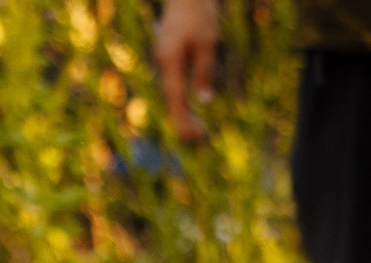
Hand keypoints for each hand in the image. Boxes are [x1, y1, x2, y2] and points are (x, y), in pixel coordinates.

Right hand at [155, 0, 217, 143]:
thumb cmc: (198, 15)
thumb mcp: (207, 43)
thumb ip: (204, 72)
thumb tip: (204, 101)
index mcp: (170, 62)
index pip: (176, 99)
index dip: (184, 121)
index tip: (196, 137)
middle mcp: (163, 64)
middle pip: (171, 101)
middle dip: (184, 123)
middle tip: (201, 140)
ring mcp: (164, 61)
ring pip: (172, 96)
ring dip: (184, 114)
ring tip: (199, 132)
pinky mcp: (169, 58)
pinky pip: (174, 87)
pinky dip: (183, 102)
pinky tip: (192, 112)